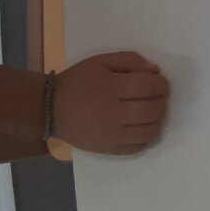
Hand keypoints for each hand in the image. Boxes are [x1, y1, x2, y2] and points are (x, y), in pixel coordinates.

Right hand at [51, 51, 168, 154]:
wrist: (48, 110)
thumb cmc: (77, 83)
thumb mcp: (100, 62)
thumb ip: (130, 60)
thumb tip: (156, 71)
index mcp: (110, 89)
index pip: (148, 87)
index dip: (161, 84)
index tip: (159, 82)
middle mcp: (112, 114)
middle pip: (152, 110)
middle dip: (160, 101)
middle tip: (155, 96)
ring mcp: (110, 135)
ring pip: (149, 131)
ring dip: (156, 120)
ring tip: (148, 111)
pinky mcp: (107, 149)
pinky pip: (137, 147)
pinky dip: (144, 137)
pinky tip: (139, 126)